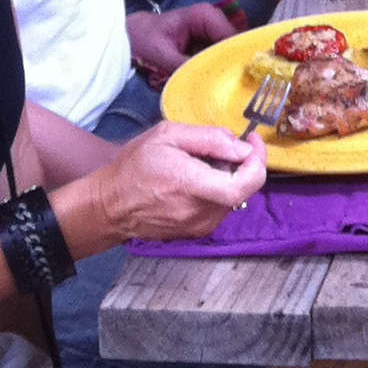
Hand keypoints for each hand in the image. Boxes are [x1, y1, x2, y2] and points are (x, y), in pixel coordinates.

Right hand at [87, 121, 265, 246]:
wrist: (110, 205)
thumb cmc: (134, 168)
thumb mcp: (167, 136)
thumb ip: (209, 138)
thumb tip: (241, 147)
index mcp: (189, 184)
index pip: (243, 185)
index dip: (257, 162)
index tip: (252, 143)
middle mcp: (198, 211)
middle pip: (242, 188)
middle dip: (241, 164)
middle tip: (223, 149)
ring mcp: (198, 226)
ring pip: (233, 197)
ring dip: (228, 177)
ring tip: (202, 165)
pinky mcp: (197, 231)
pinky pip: (221, 207)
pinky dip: (218, 190)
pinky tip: (196, 182)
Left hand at [125, 4, 233, 85]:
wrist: (130, 36)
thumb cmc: (143, 40)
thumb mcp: (162, 55)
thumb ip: (186, 66)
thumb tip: (209, 81)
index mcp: (205, 16)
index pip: (232, 38)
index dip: (236, 59)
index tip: (238, 81)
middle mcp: (214, 20)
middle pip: (235, 45)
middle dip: (235, 65)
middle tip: (235, 88)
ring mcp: (212, 30)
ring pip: (230, 52)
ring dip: (229, 68)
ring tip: (229, 89)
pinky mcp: (209, 41)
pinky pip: (221, 55)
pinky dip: (220, 69)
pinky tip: (219, 84)